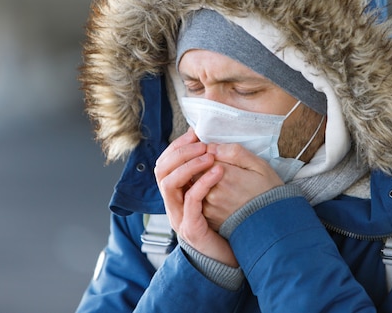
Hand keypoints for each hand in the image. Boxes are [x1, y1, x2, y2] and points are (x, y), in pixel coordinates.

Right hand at [154, 129, 237, 266]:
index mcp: (177, 194)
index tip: (194, 133)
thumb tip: (208, 146)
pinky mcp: (191, 227)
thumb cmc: (226, 222)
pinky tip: (218, 171)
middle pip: (161, 170)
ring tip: (209, 155)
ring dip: (188, 165)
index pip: (165, 163)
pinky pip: (190, 201)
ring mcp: (179, 216)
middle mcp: (173, 204)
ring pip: (169, 183)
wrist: (230, 257)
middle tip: (201, 143)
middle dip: (180, 152)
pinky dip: (202, 183)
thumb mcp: (214, 193)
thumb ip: (206, 174)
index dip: (177, 146)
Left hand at [203, 143, 283, 230]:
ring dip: (203, 180)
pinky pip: (198, 200)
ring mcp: (209, 207)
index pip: (204, 156)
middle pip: (197, 170)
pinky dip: (204, 194)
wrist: (272, 224)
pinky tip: (221, 195)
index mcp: (224, 176)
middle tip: (220, 167)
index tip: (219, 154)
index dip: (210, 152)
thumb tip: (211, 147)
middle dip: (204, 166)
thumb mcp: (258, 165)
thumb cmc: (267, 192)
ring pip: (196, 185)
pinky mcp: (208, 218)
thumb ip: (234, 152)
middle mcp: (212, 192)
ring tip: (223, 182)